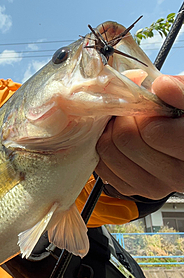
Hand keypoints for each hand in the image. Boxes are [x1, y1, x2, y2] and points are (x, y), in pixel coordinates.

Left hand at [96, 75, 183, 199]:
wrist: (181, 138)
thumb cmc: (183, 116)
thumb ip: (180, 91)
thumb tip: (162, 87)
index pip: (154, 132)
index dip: (144, 111)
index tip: (148, 103)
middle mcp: (178, 175)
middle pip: (127, 140)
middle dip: (124, 119)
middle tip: (133, 111)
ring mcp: (156, 186)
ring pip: (110, 152)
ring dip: (111, 132)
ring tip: (127, 123)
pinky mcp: (134, 190)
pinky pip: (102, 166)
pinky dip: (105, 148)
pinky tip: (120, 139)